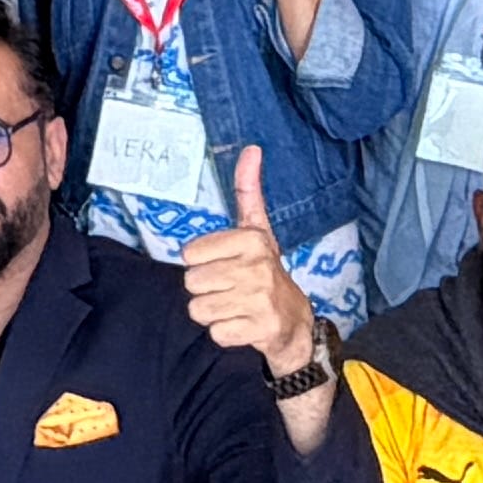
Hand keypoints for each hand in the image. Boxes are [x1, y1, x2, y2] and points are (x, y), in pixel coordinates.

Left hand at [179, 149, 319, 375]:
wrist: (294, 321)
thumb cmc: (264, 271)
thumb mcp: (257, 229)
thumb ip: (248, 190)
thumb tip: (252, 148)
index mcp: (252, 239)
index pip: (189, 254)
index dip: (201, 263)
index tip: (225, 264)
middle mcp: (257, 266)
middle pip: (191, 282)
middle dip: (206, 290)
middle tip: (230, 289)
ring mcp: (260, 299)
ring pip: (199, 309)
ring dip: (213, 312)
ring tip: (235, 306)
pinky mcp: (261, 329)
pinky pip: (215, 332)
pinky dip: (224, 333)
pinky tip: (242, 325)